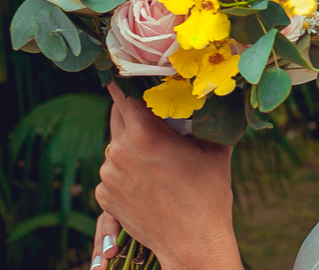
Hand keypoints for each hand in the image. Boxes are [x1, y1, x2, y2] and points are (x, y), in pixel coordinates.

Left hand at [90, 83, 242, 269]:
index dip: (129, 81)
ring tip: (157, 154)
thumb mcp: (214, 147)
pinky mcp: (105, 196)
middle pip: (117, 116)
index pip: (124, 93)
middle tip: (152, 112)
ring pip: (115, 145)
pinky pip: (112, 171)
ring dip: (130, 142)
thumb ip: (206, 118)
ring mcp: (109, 176)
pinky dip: (126, 169)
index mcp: (144, 133)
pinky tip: (149, 178)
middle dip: (133, 111)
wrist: (194, 242)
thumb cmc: (209, 193)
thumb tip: (213, 94)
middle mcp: (119, 151)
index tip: (134, 75)